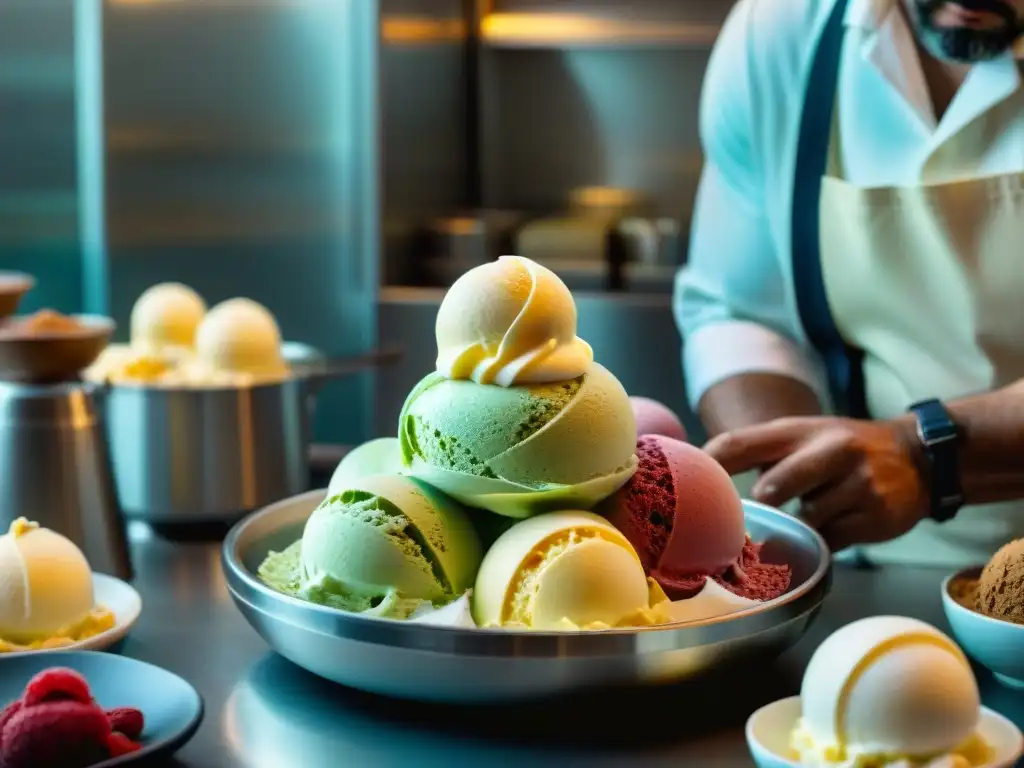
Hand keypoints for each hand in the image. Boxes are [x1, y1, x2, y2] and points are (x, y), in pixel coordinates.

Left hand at [703, 416, 929, 551]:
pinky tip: (839, 521)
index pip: (739, 443)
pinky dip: (825, 540)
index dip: (709, 466)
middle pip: (773, 488)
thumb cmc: (843, 449)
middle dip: (763, 506)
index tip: (686, 488)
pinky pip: (831, 542)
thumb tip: (704, 478)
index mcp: (800, 430)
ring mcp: (856, 485)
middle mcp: (830, 451)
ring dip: (802, 523)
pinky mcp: (874, 519)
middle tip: (758, 514)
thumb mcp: (803, 435)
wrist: (919, 458)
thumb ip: (758, 452)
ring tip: (820, 507)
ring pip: (805, 520)